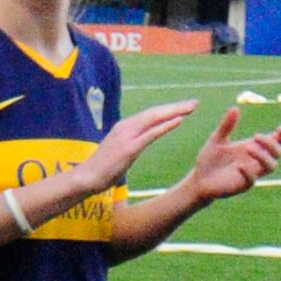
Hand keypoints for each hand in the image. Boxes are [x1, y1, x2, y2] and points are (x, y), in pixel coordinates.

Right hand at [85, 98, 204, 192]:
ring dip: (174, 111)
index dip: (168, 109)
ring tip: (191, 108)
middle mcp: (125, 127)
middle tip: (194, 103)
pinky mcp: (129, 148)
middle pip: (154, 112)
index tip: (184, 107)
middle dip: (176, 107)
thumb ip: (131, 142)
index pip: (149, 115)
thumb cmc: (102, 168)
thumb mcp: (119, 150)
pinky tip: (179, 120)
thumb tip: (141, 140)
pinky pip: (151, 134)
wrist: (86, 178)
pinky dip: (165, 126)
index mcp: (124, 127)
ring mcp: (127, 137)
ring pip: (154, 118)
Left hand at [174, 108, 280, 203]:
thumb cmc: (210, 159)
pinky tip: (239, 166)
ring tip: (249, 147)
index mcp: (254, 148)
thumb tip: (235, 108)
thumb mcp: (217, 139)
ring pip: (271, 166)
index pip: (276, 141)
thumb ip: (226, 126)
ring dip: (264, 156)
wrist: (197, 179)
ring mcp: (251, 173)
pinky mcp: (242, 185)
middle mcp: (256, 161)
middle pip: (278, 153)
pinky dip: (249, 172)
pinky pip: (252, 180)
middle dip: (272, 144)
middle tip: (256, 136)